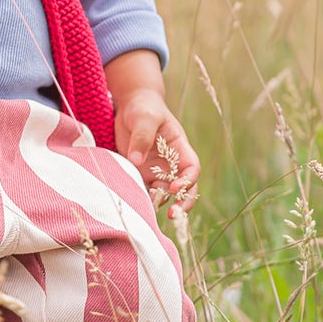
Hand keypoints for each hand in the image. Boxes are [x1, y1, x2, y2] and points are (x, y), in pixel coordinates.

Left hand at [114, 87, 199, 217]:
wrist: (130, 106)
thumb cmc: (143, 108)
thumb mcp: (144, 117)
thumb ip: (142, 137)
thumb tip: (136, 161)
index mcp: (180, 148)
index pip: (192, 169)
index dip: (187, 181)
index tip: (173, 188)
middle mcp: (172, 163)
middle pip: (184, 188)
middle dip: (182, 203)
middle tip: (172, 215)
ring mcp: (157, 170)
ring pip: (164, 194)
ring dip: (159, 203)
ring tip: (147, 208)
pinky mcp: (142, 174)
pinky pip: (145, 190)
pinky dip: (143, 199)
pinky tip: (135, 203)